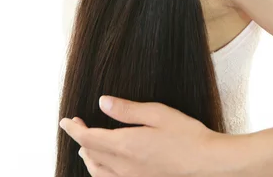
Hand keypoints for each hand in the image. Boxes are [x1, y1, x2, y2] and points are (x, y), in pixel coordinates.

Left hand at [60, 95, 228, 176]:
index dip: (73, 129)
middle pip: (90, 154)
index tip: (64, 120)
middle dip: (79, 138)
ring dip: (87, 156)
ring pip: (97, 172)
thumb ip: (126, 110)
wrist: (208, 164)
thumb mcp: (156, 113)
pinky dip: (100, 171)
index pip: (88, 138)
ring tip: (85, 145)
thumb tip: (102, 102)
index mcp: (126, 146)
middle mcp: (125, 167)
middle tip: (76, 123)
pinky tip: (104, 164)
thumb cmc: (186, 135)